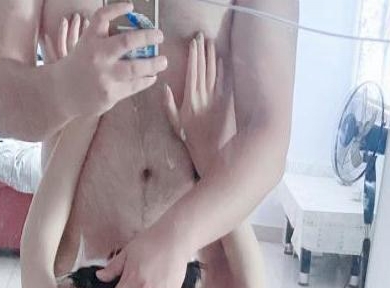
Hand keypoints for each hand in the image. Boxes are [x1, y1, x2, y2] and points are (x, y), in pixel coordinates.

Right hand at [51, 3, 166, 119]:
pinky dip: (146, 80)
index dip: (117, 8)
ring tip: (164, 61)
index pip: (102, 17)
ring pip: (136, 68)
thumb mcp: (86, 45)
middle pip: (127, 42)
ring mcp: (104, 76)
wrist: (62, 92)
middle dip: (147, 36)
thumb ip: (105, 39)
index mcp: (90, 39)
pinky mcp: (110, 94)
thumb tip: (135, 34)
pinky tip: (151, 76)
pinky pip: (134, 85)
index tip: (131, 6)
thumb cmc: (79, 65)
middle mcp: (97, 55)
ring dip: (154, 64)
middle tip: (159, 35)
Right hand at [163, 32, 234, 175]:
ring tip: (211, 42)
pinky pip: (224, 82)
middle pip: (203, 68)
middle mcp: (204, 95)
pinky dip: (222, 70)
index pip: (192, 71)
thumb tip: (164, 87)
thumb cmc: (191, 139)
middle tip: (201, 35)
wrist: (211, 151)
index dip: (193, 55)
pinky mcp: (225, 103)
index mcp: (191, 99)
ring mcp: (216, 98)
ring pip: (214, 72)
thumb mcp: (175, 123)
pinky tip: (220, 60)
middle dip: (202, 50)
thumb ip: (169, 104)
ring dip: (212, 56)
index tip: (193, 42)